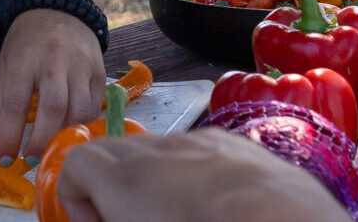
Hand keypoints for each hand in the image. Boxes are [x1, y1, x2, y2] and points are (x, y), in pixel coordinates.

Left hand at [0, 3, 105, 163]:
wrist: (61, 6)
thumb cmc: (28, 40)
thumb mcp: (7, 63)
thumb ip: (3, 104)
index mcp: (24, 58)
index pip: (15, 102)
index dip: (9, 136)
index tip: (4, 159)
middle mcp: (55, 61)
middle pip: (53, 107)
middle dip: (41, 141)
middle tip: (31, 162)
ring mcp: (81, 66)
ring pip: (79, 110)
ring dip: (65, 136)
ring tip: (52, 151)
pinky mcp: (100, 72)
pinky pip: (94, 106)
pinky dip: (82, 125)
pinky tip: (71, 135)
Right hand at [52, 130, 353, 221]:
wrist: (283, 221)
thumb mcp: (137, 221)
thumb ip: (114, 215)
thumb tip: (110, 212)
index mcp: (123, 179)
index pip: (74, 165)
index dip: (74, 198)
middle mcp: (155, 151)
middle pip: (111, 150)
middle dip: (108, 185)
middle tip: (124, 219)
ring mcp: (195, 142)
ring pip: (155, 149)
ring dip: (151, 178)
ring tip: (172, 213)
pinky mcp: (232, 143)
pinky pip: (195, 150)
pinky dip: (189, 171)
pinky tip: (209, 203)